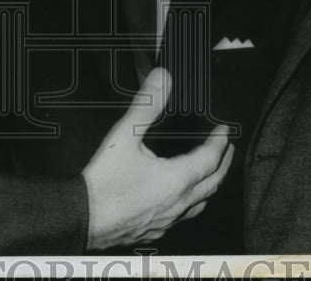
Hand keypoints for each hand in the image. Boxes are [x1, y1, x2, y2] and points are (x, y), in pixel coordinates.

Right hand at [81, 68, 232, 249]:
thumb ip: (146, 105)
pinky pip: (182, 218)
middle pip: (212, 183)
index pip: (209, 158)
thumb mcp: (124, 135)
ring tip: (211, 177)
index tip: (224, 130)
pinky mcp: (154, 231)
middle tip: (227, 150)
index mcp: (176, 179)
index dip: (219, 142)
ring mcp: (167, 220)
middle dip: (223, 164)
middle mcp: (178, 202)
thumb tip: (163, 79)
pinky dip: (190, 204)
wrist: (82, 218)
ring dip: (209, 186)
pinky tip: (179, 201)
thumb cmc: (103, 183)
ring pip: (200, 204)